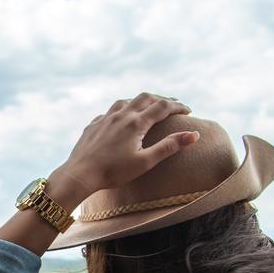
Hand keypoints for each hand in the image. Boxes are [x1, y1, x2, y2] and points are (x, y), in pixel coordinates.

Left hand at [54, 93, 196, 195]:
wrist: (79, 174)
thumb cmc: (113, 172)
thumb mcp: (145, 162)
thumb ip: (169, 146)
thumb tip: (193, 135)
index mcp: (135, 123)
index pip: (163, 107)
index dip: (178, 106)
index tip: (189, 111)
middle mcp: (120, 115)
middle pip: (145, 98)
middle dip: (162, 99)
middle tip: (173, 105)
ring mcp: (104, 119)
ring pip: (126, 101)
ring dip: (141, 101)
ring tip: (149, 106)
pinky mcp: (93, 125)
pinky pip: (110, 111)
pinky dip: (122, 110)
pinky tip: (121, 117)